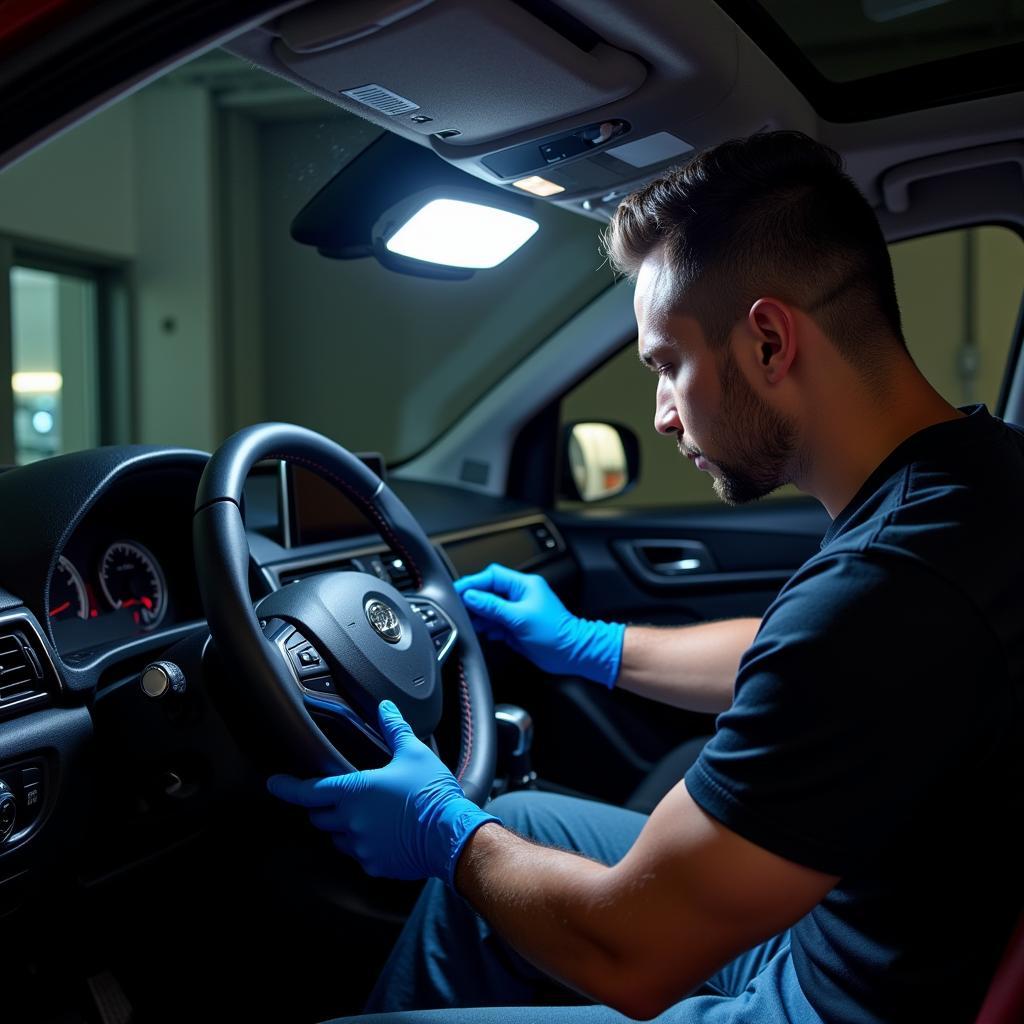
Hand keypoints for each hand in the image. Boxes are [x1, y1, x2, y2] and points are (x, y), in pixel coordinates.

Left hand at [267, 700, 499, 884]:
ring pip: (337, 837)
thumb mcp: (414, 754)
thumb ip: (394, 729)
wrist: (452, 835)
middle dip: (324, 806)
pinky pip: (359, 854)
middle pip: (319, 815)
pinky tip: (385, 834)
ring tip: (368, 815)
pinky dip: (365, 844)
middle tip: (341, 797)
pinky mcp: (374, 864)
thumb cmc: (432, 794)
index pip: (310, 790)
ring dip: (344, 826)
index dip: (288, 786)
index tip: (274, 783)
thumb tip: (385, 708)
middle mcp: (352, 821)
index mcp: (356, 791)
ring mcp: (361, 846)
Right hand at [454, 563, 624, 687]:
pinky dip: (488, 628)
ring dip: (480, 616)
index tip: (457, 591)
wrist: (573, 655)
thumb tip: (471, 597)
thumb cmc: (556, 634)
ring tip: (472, 624)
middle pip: (488, 592)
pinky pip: (496, 623)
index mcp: (524, 585)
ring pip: (490, 608)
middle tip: (460, 610)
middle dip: (474, 601)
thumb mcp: (520, 618)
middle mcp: (520, 596)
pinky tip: (486, 633)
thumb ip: (493, 607)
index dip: (473, 582)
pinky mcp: (516, 627)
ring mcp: (518, 611)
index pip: (491, 576)